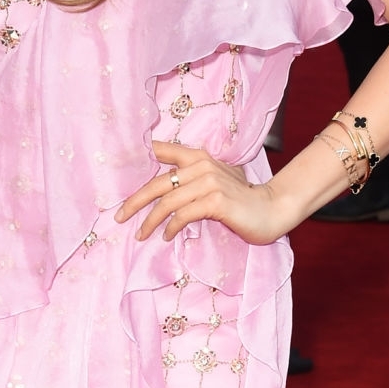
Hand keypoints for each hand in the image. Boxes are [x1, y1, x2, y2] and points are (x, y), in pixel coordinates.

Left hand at [115, 139, 285, 247]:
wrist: (272, 209)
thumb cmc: (241, 200)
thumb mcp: (215, 181)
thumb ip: (192, 179)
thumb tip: (161, 190)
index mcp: (198, 157)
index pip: (161, 151)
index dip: (136, 157)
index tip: (116, 174)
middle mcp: (202, 165)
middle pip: (157, 182)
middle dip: (134, 201)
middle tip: (120, 217)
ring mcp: (209, 182)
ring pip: (168, 201)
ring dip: (150, 221)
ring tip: (141, 234)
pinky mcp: (216, 201)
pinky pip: (183, 215)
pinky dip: (171, 227)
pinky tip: (167, 236)